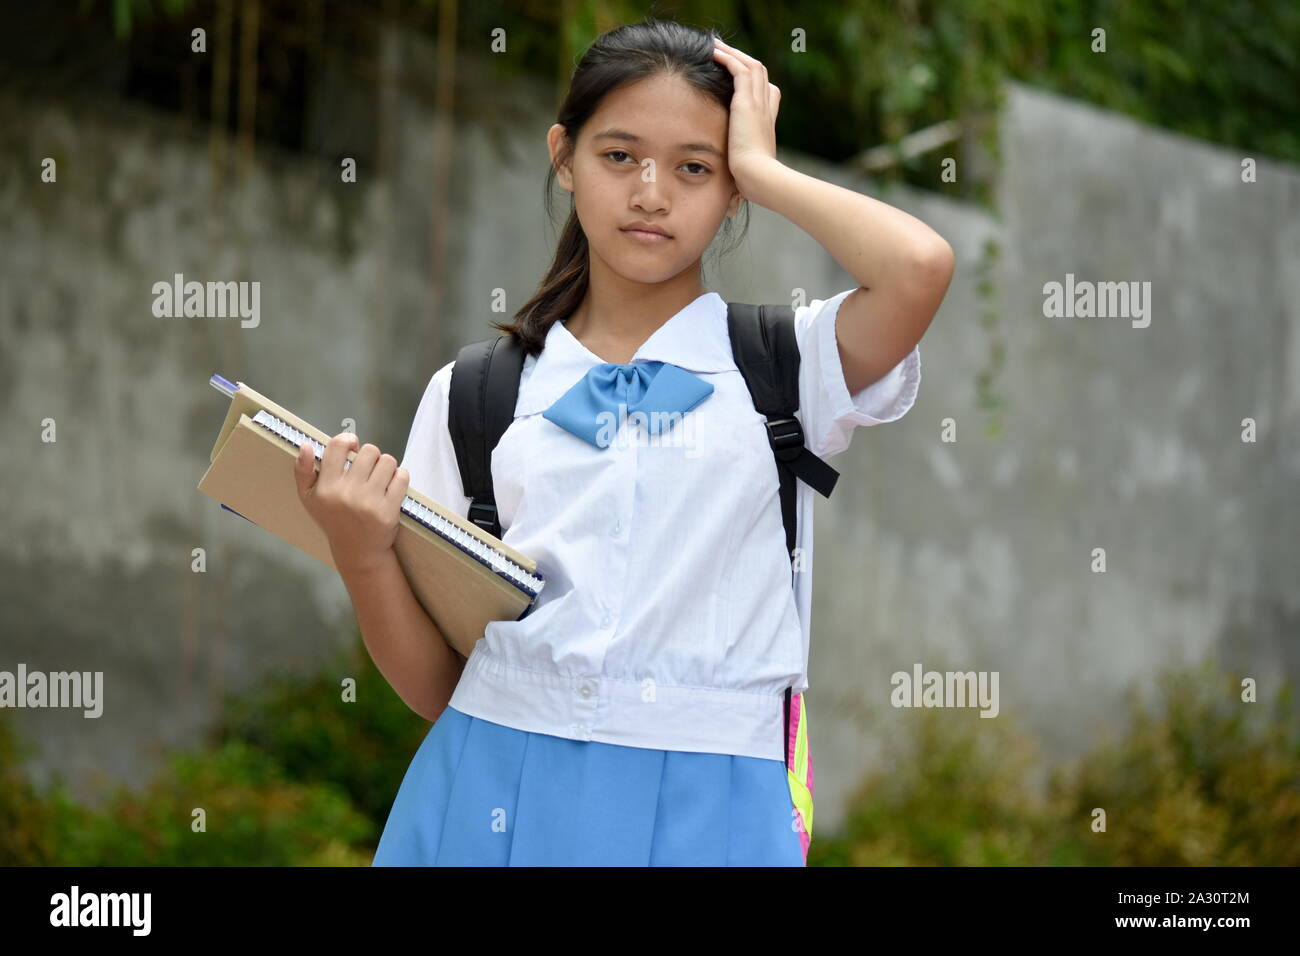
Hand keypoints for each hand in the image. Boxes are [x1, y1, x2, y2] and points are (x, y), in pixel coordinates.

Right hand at [293, 431, 409, 575]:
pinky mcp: (389, 509)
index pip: (338, 446)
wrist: (357, 551)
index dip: (349, 440)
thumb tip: (305, 445)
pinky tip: (392, 486)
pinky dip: (400, 477)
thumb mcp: (309, 498)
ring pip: (388, 461)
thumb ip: (303, 471)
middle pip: (369, 450)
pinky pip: (402, 477)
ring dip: (387, 467)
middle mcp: (347, 493)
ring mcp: (369, 502)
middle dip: (371, 456)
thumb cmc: (333, 520)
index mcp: (326, 487)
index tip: (353, 447)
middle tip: (368, 469)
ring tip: (380, 478)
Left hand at [710, 35, 782, 200]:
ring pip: (750, 66)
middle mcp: (766, 110)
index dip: (755, 83)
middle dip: (742, 60)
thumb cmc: (753, 184)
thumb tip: (732, 204)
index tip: (738, 78)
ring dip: (733, 54)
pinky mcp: (747, 102)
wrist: (760, 179)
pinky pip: (739, 70)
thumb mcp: (746, 175)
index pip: (767, 93)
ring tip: (715, 46)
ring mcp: (759, 104)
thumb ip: (739, 177)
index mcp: (767, 124)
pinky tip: (712, 52)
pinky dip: (727, 58)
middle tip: (723, 52)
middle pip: (759, 74)